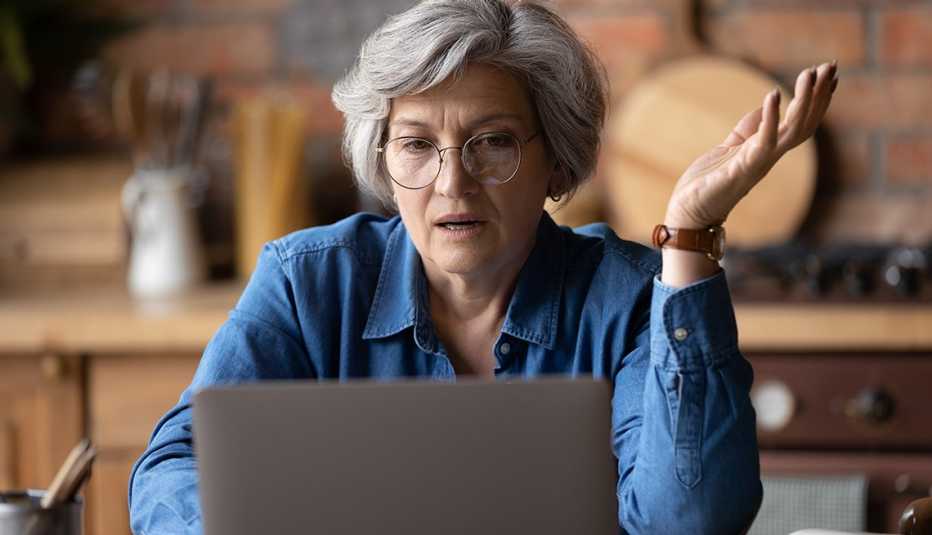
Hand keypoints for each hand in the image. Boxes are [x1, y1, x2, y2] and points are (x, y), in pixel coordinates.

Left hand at [663, 61, 837, 228]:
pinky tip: (773, 94)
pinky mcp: (742, 169)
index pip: (801, 122)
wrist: (689, 213)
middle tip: (831, 65)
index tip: (829, 73)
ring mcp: (758, 163)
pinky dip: (770, 117)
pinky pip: (763, 141)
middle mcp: (769, 157)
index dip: (817, 99)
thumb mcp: (731, 148)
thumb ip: (748, 129)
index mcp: (767, 151)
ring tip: (810, 73)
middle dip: (819, 95)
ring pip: (792, 130)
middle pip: (805, 123)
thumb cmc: (708, 183)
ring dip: (804, 101)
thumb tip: (766, 107)